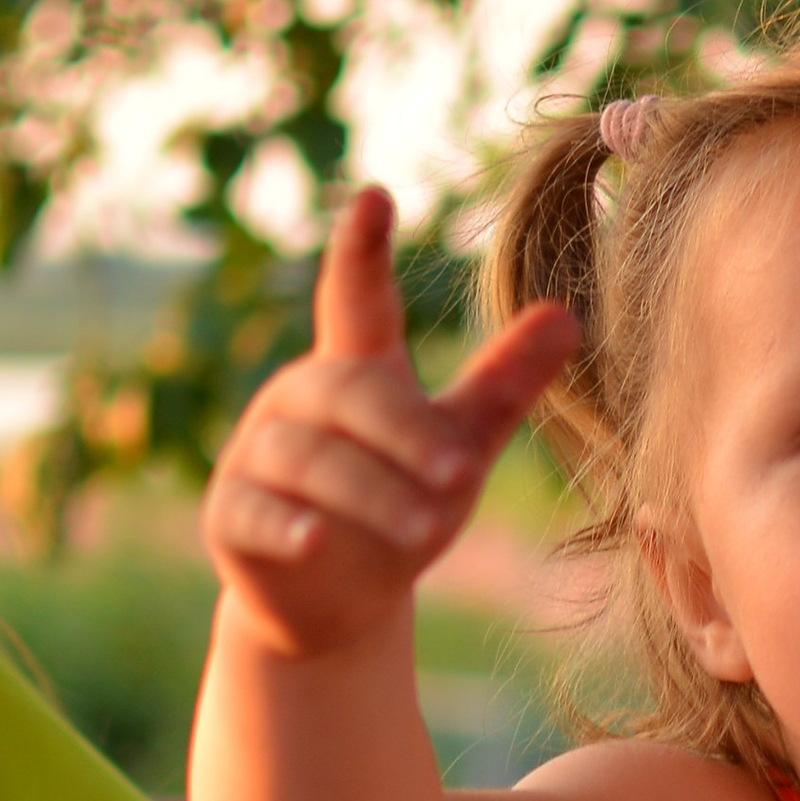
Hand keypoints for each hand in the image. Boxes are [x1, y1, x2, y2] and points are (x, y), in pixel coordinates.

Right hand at [200, 188, 577, 658]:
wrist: (337, 604)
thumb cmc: (401, 505)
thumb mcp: (459, 444)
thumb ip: (503, 384)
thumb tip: (568, 314)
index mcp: (354, 370)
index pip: (356, 299)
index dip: (362, 251)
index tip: (374, 195)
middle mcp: (298, 401)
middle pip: (348, 396)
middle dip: (404, 434)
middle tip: (461, 473)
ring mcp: (256, 457)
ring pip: (310, 460)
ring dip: (369, 492)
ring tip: (428, 527)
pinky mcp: (231, 516)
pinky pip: (255, 512)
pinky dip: (286, 525)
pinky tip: (315, 541)